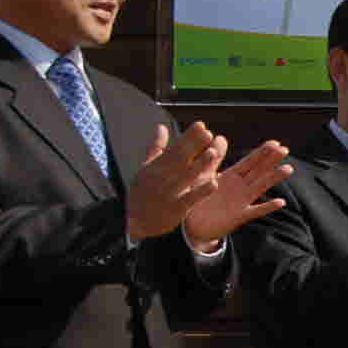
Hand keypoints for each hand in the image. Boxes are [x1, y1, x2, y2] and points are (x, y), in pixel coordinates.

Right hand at [126, 121, 230, 240]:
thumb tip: (161, 127)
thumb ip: (156, 148)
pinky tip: (214, 183)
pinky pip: (190, 199)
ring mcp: (169, 193)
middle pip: (181, 159)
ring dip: (200, 164)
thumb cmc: (142, 193)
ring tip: (214, 152)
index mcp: (157, 166)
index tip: (201, 125)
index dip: (188, 137)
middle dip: (194, 145)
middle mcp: (163, 177)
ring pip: (187, 176)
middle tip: (208, 133)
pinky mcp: (176, 209)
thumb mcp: (146, 168)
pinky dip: (201, 191)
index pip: (175, 148)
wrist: (133, 222)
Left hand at [181, 140, 289, 250]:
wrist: (192, 225)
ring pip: (260, 187)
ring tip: (288, 168)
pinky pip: (255, 211)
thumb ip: (212, 158)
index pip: (249, 162)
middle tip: (285, 149)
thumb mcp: (202, 175)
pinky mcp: (239, 217)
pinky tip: (280, 202)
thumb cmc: (196, 198)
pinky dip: (267, 206)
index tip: (275, 143)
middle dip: (271, 160)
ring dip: (274, 178)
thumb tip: (220, 137)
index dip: (262, 152)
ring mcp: (242, 202)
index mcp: (231, 176)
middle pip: (258, 171)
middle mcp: (240, 187)